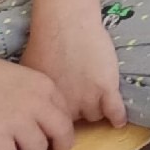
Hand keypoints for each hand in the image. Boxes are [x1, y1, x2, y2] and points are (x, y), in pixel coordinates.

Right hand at [0, 48, 73, 149]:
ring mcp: (17, 121)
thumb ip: (37, 96)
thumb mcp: (23, 77)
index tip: (59, 140)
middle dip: (60, 149)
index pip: (66, 114)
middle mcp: (37, 104)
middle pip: (61, 133)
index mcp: (46, 86)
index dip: (64, 131)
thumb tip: (43, 121)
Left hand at [17, 4, 124, 133]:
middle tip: (79, 99)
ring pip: (95, 116)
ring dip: (96, 108)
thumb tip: (31, 106)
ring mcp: (87, 99)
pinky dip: (117, 116)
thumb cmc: (45, 44)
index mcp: (46, 107)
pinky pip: (115, 112)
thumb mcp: (31, 76)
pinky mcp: (107, 89)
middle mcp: (65, 108)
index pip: (54, 124)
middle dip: (76, 112)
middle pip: (74, 122)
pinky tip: (119, 120)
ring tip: (99, 99)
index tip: (61, 113)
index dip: (59, 117)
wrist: (66, 25)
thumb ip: (35, 95)